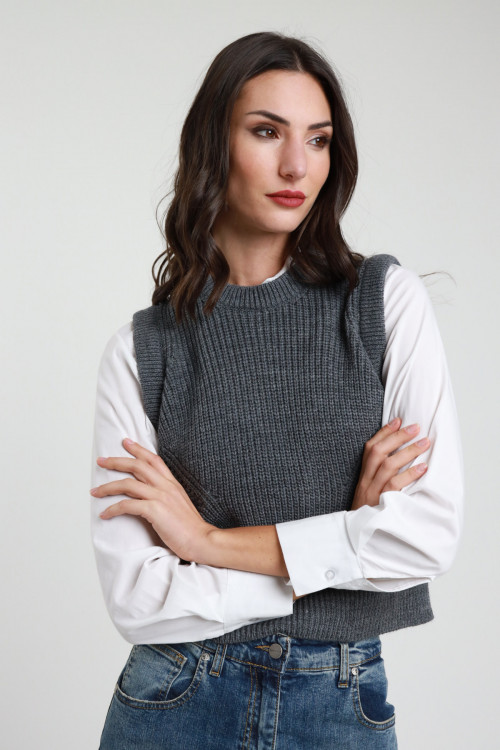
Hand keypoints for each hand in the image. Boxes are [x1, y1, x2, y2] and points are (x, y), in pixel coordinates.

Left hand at [91, 439, 213, 561]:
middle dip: (116, 462)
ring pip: (128, 484)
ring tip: (95, 491)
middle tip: (101, 461)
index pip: (154, 459)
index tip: (125, 442)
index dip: (138, 449)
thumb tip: (150, 495)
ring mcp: (160, 497)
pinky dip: (112, 509)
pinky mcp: (155, 511)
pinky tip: (105, 514)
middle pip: (137, 466)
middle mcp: (166, 486)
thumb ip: (166, 495)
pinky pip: (127, 505)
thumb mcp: (179, 504)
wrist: (201, 540)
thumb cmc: (190, 527)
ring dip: (107, 487)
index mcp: (172, 483)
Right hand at [351, 418, 429, 510]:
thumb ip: (379, 476)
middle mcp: (365, 482)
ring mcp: (372, 493)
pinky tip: (423, 468)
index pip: (369, 448)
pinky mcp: (381, 504)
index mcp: (362, 476)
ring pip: (387, 465)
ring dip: (407, 451)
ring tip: (425, 443)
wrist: (356, 537)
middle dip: (397, 437)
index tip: (398, 420)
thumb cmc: (368, 513)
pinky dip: (409, 474)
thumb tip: (399, 457)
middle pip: (378, 452)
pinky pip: (394, 485)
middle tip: (416, 427)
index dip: (383, 433)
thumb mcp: (369, 492)